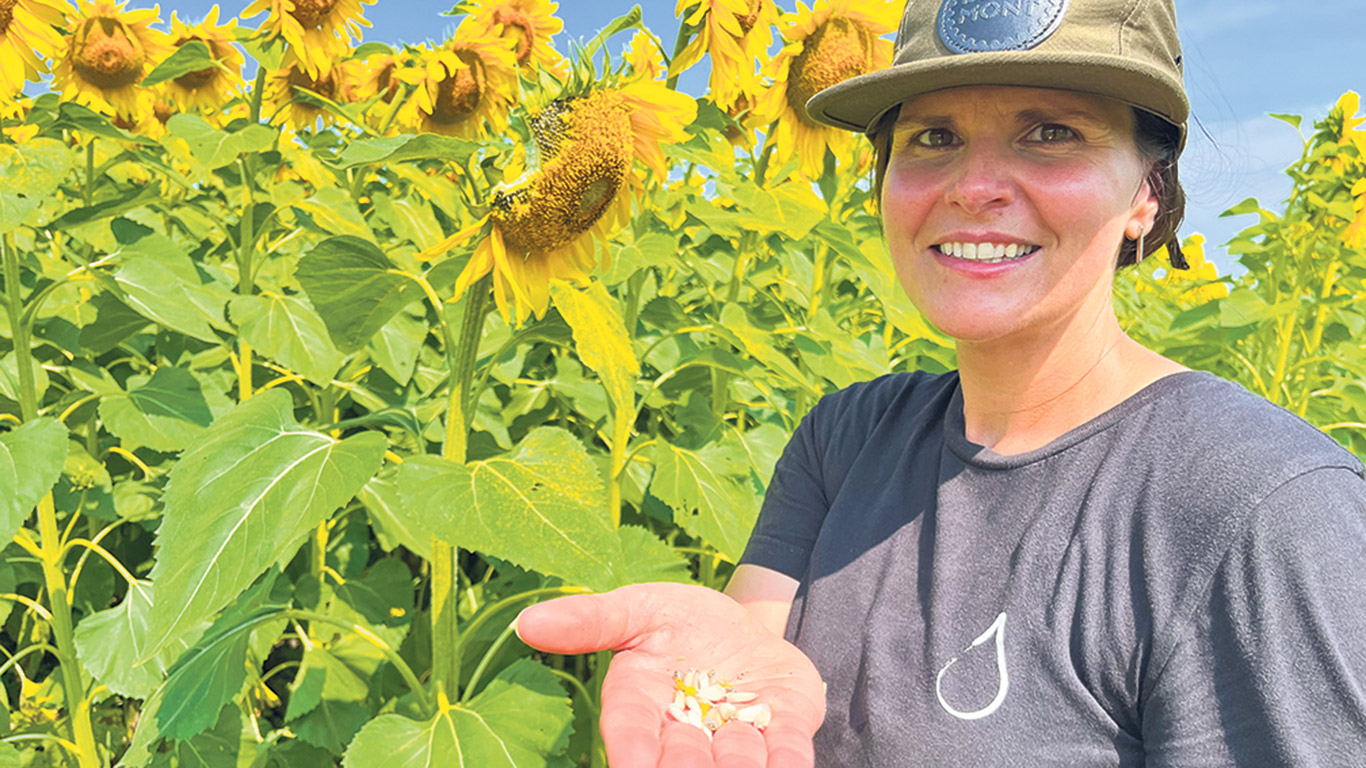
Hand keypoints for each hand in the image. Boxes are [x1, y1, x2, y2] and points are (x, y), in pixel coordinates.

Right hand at [516, 582, 824, 767]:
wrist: (744, 627)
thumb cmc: (678, 624)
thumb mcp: (636, 609)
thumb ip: (591, 621)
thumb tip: (527, 623)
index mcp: (640, 706)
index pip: (628, 736)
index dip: (630, 753)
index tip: (632, 765)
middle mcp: (686, 733)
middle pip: (683, 762)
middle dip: (686, 765)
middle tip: (690, 760)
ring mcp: (739, 736)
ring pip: (738, 764)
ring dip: (738, 766)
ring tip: (736, 759)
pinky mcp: (787, 728)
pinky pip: (789, 753)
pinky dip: (788, 763)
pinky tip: (787, 766)